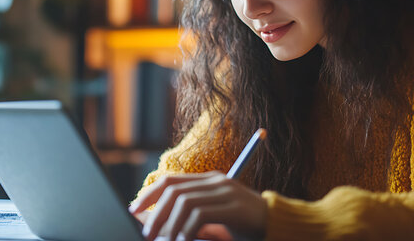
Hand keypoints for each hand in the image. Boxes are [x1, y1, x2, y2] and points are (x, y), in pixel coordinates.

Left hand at [129, 171, 266, 240]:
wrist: (279, 225)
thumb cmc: (244, 226)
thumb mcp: (216, 217)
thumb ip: (193, 214)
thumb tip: (159, 223)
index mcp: (209, 180)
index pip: (171, 180)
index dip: (149, 194)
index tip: (135, 210)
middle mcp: (215, 181)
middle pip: (173, 190)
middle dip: (155, 213)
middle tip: (147, 233)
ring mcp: (225, 192)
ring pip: (184, 202)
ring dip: (170, 225)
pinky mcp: (233, 207)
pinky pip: (199, 214)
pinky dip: (187, 230)